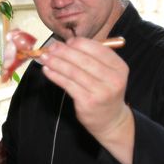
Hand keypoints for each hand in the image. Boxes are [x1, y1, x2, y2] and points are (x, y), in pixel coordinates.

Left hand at [40, 37, 134, 163]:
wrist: (111, 120)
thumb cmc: (105, 92)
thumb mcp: (108, 74)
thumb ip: (92, 58)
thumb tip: (65, 44)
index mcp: (119, 67)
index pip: (97, 48)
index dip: (78, 43)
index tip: (65, 42)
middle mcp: (113, 79)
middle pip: (84, 59)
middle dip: (64, 51)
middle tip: (50, 48)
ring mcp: (101, 91)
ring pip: (73, 71)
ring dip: (56, 63)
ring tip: (45, 58)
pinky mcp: (88, 102)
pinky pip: (68, 85)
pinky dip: (55, 76)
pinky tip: (48, 71)